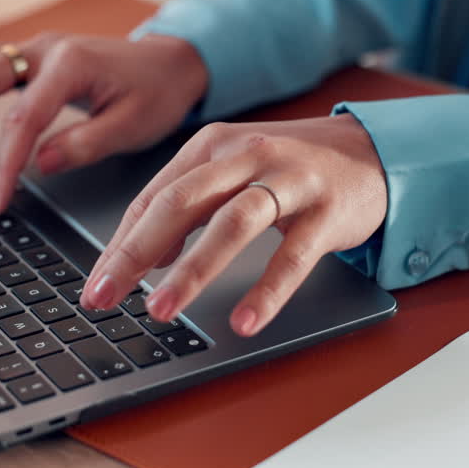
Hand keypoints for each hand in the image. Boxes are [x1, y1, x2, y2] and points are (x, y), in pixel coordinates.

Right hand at [0, 33, 207, 214]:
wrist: (172, 61)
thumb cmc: (157, 93)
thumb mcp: (134, 126)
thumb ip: (86, 144)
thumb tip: (38, 165)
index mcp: (71, 65)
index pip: (24, 118)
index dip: (3, 163)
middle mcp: (45, 48)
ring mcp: (33, 48)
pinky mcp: (28, 55)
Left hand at [81, 115, 387, 336]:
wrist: (372, 152)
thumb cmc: (292, 169)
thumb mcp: (233, 172)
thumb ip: (189, 205)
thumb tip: (147, 255)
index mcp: (213, 146)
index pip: (153, 196)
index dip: (120, 244)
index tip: (96, 284)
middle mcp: (246, 156)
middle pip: (180, 203)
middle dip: (135, 254)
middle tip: (104, 296)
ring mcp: (289, 180)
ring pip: (231, 224)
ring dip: (192, 270)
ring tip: (161, 309)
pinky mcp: (326, 210)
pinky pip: (292, 255)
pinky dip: (266, 290)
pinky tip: (245, 321)